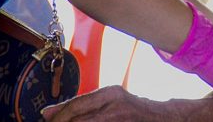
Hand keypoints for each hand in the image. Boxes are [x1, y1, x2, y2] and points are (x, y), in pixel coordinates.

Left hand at [41, 86, 178, 121]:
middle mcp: (115, 104)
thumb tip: (48, 113)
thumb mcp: (109, 101)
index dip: (59, 115)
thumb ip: (83, 105)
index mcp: (110, 93)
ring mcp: (120, 119)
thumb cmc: (133, 110)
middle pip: (79, 118)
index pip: (76, 105)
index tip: (46, 119)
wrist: (166, 118)